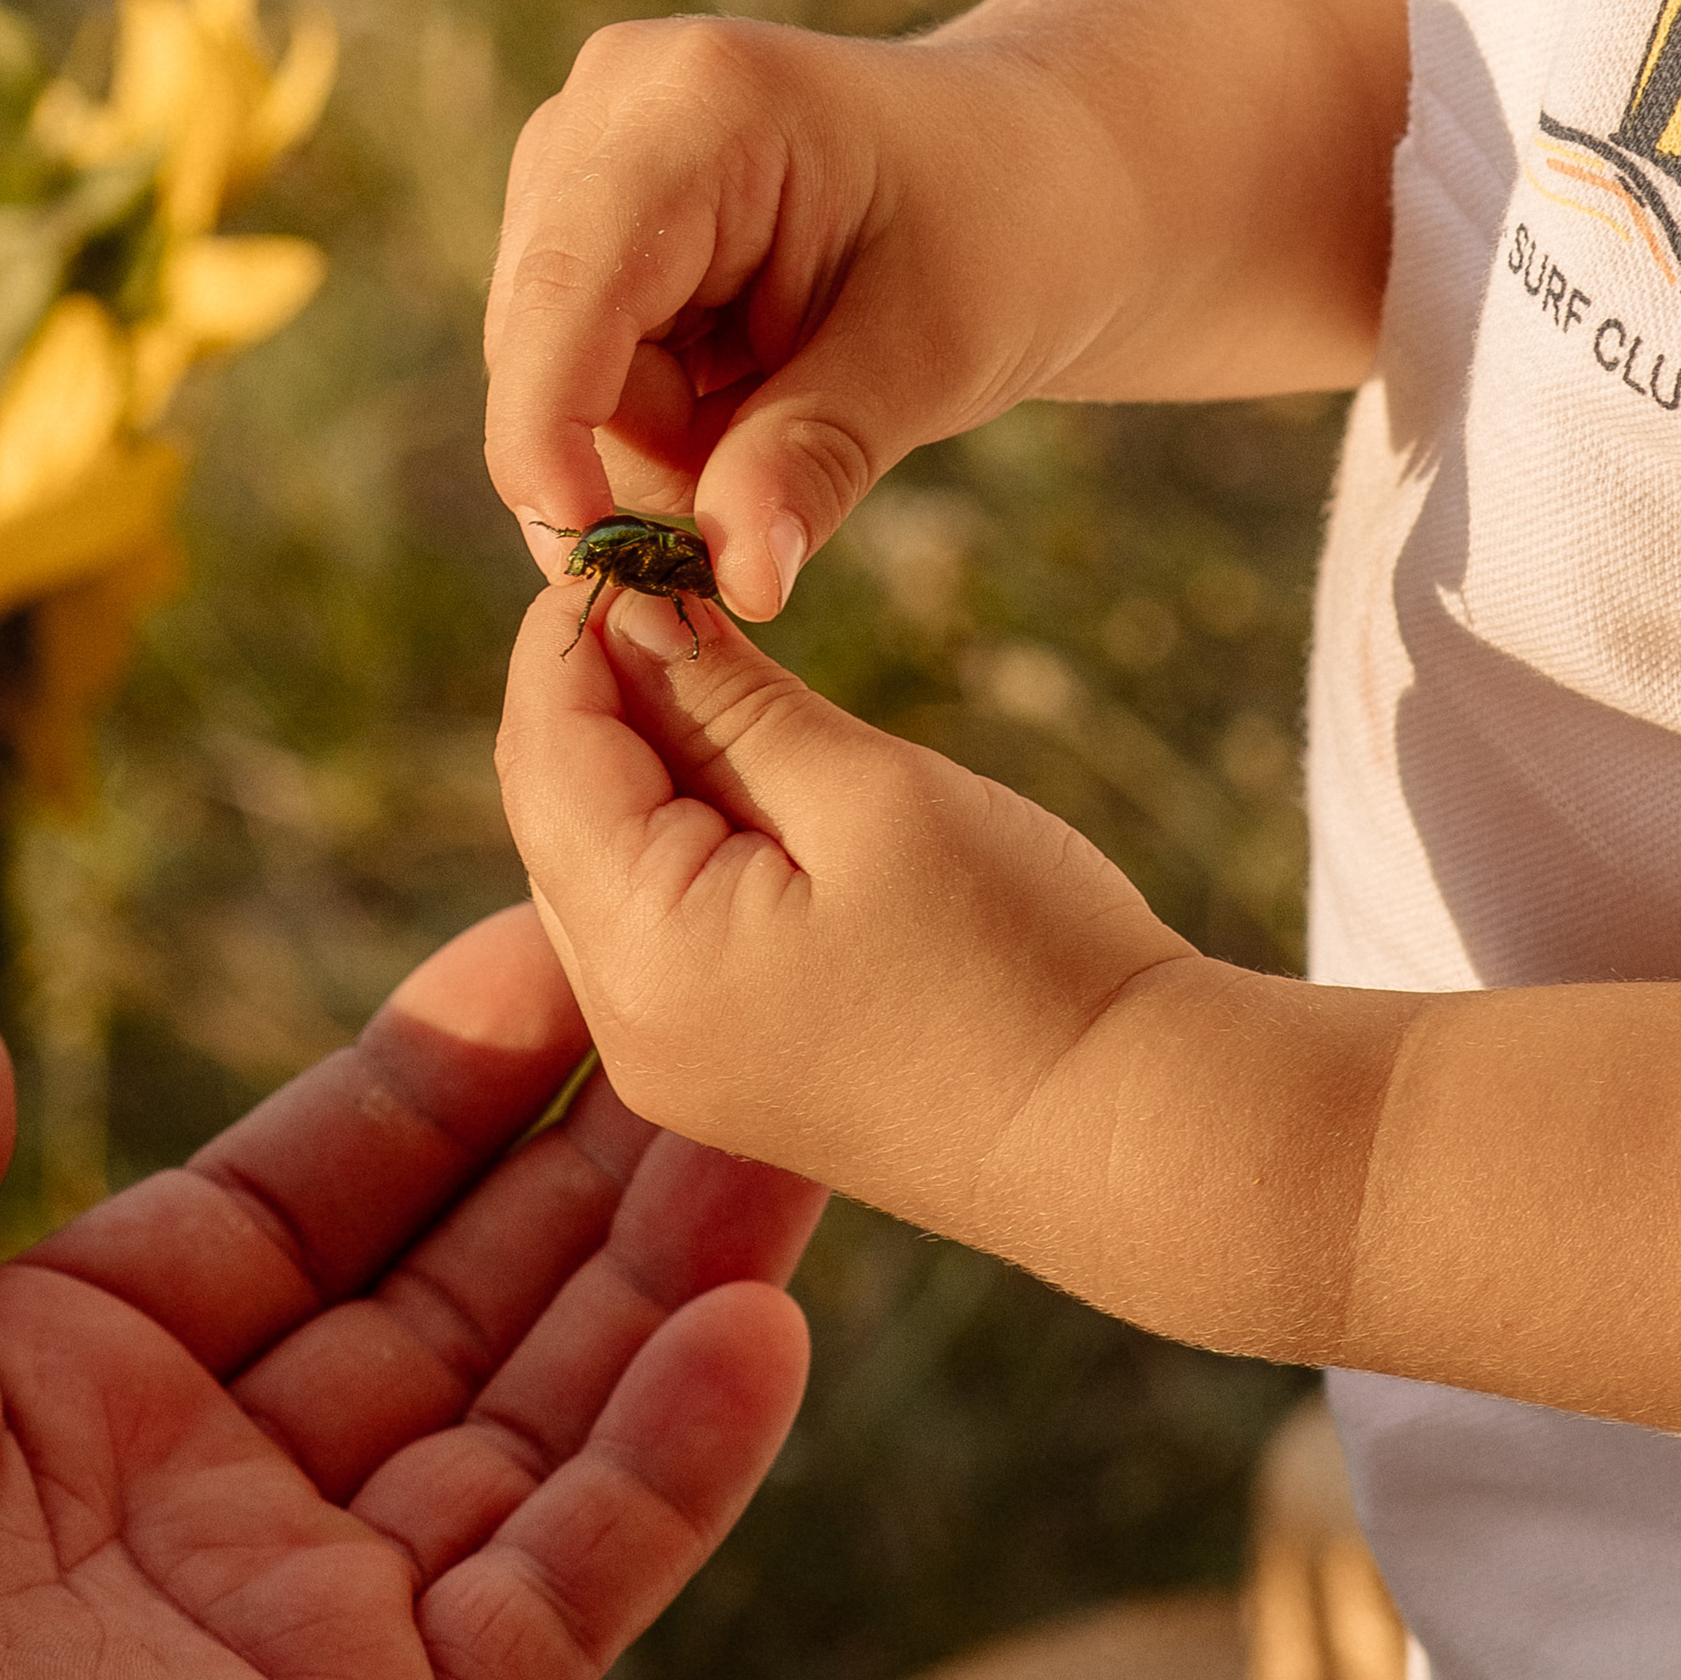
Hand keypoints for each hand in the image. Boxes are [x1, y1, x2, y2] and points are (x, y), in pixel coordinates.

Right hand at [484, 14, 1035, 622]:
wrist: (1040, 172)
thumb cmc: (1009, 233)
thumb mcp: (937, 356)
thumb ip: (817, 458)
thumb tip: (736, 580)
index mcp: (698, 103)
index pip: (565, 289)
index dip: (546, 433)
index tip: (587, 561)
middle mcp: (609, 105)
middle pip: (548, 346)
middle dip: (648, 451)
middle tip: (795, 475)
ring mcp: (583, 155)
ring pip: (555, 375)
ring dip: (665, 439)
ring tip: (798, 397)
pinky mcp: (581, 212)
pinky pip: (575, 372)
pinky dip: (665, 417)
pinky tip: (756, 377)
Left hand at [497, 577, 1234, 1322]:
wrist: (1133, 1139)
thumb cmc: (1023, 955)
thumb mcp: (870, 793)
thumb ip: (728, 701)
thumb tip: (629, 611)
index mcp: (645, 953)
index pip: (547, 750)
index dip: (570, 632)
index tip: (623, 540)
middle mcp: (625, 1025)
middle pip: (554, 812)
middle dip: (595, 692)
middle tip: (673, 583)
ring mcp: (671, 1061)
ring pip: (598, 866)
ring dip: (639, 762)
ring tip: (725, 668)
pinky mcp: (725, 1071)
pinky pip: (655, 926)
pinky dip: (679, 836)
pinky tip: (751, 775)